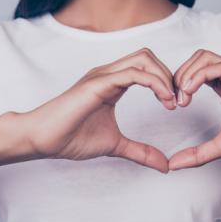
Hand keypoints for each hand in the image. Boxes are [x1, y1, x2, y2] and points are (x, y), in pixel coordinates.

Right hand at [23, 48, 176, 173]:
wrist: (42, 139)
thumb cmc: (71, 137)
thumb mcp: (115, 145)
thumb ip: (140, 151)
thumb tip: (164, 165)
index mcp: (112, 82)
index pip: (146, 67)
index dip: (166, 82)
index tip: (176, 104)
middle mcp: (108, 74)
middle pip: (148, 56)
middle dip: (169, 75)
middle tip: (178, 101)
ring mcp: (102, 76)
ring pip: (143, 59)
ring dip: (164, 77)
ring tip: (172, 102)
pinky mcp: (97, 83)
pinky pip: (132, 74)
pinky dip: (154, 83)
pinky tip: (163, 100)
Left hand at [169, 49, 220, 169]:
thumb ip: (198, 153)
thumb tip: (173, 164)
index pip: (194, 71)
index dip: (179, 83)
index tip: (173, 104)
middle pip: (196, 59)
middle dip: (179, 76)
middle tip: (175, 100)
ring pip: (204, 57)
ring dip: (186, 74)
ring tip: (182, 97)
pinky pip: (218, 67)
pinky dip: (198, 76)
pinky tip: (190, 92)